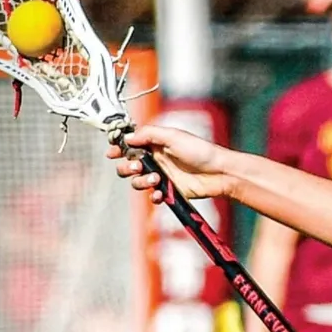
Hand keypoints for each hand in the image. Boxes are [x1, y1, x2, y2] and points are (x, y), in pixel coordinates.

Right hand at [107, 124, 230, 202]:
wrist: (219, 172)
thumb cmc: (200, 151)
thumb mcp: (173, 136)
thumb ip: (149, 134)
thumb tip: (128, 137)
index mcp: (155, 144)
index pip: (130, 145)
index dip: (119, 149)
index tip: (111, 153)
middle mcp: (155, 160)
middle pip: (128, 165)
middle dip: (127, 167)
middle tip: (137, 167)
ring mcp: (161, 176)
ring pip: (137, 182)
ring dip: (141, 181)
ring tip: (157, 179)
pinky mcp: (169, 191)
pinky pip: (152, 196)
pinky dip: (152, 196)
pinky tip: (159, 194)